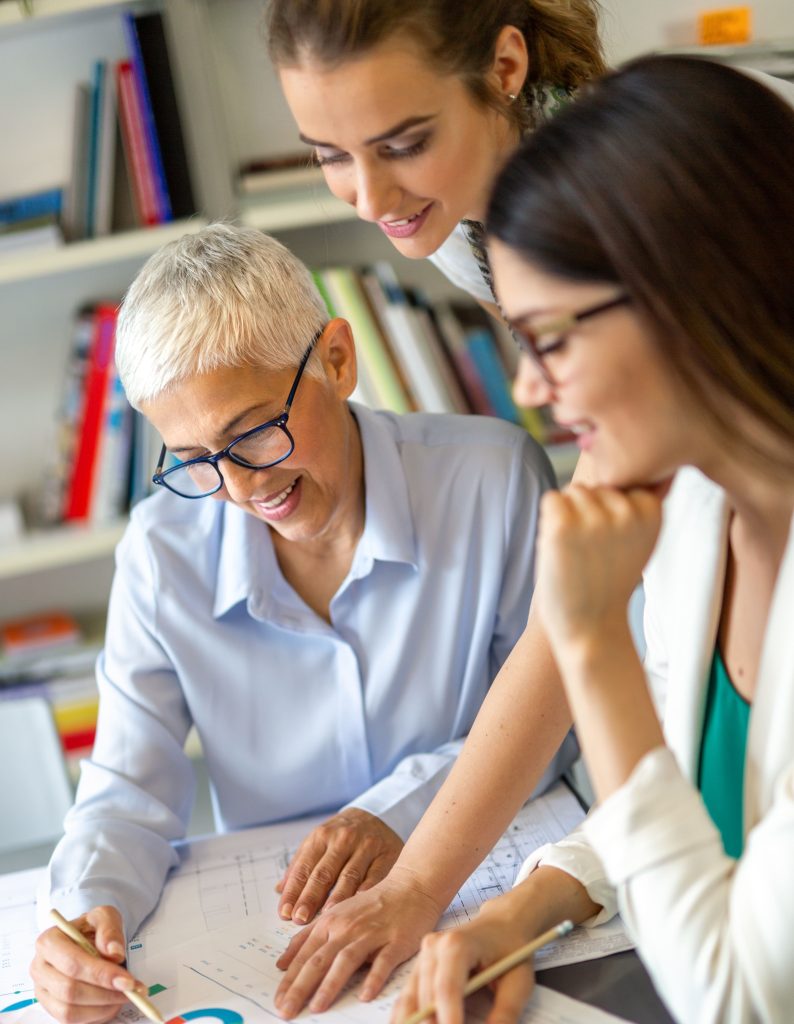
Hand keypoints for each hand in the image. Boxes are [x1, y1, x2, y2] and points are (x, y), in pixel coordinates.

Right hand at [30, 906, 145, 1023]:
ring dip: (102, 1007)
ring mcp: (43, 991)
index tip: (126, 980)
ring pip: (69, 1011)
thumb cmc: (93, 929)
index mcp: (49, 941)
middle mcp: (40, 968)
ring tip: (124, 996)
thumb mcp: (105, 917)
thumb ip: (110, 930)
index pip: (73, 963)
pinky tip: (112, 1003)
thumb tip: (114, 953)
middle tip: (131, 990)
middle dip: (105, 994)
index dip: (100, 975)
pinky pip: (72, 1021)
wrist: (88, 939)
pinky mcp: (50, 1007)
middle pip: (69, 991)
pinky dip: (96, 1015)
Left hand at [274, 868, 442, 1017]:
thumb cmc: (372, 904)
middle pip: (319, 959)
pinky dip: (373, 978)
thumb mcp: (336, 915)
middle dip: (300, 988)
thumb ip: (309, 936)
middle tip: (286, 1011)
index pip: (304, 955)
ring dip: (330, 984)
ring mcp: (372, 934)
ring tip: (316, 1007)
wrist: (410, 885)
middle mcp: (347, 927)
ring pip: (346, 960)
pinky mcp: (396, 940)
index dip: (289, 980)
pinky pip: (383, 961)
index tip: (277, 1001)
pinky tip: (364, 995)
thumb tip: (283, 962)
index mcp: (330, 922)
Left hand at [276, 808, 403, 923]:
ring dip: (336, 898)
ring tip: (326, 916)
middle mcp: (343, 839)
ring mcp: (366, 846)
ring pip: (349, 876)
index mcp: (322, 836)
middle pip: (324, 872)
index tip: (285, 912)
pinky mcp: (386, 855)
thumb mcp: (318, 842)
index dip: (294, 891)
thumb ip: (300, 865)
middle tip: (300, 918)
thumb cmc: (341, 835)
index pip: (304, 867)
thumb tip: (279, 890)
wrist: (377, 815)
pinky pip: (375, 876)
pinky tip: (358, 906)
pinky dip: (366, 892)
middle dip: (310, 896)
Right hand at [392, 894, 538, 1023]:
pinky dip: (408, 1018)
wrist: (501, 925)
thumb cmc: (510, 950)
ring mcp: (422, 956)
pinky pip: (406, 998)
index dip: (449, 1019)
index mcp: (458, 944)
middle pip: (427, 999)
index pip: (447, 988)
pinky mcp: (418, 967)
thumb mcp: (518, 982)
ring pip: (411, 1001)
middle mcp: (433, 947)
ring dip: (419, 1022)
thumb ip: (505, 1014)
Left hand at [536, 485, 662, 657]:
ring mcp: (594, 517)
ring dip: (567, 518)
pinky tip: (561, 550)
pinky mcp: (563, 525)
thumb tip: (661, 470)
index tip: (613, 545)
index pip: (619, 484)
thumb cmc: (610, 582)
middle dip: (586, 514)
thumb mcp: (641, 541)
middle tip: (591, 554)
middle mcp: (627, 510)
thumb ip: (643, 506)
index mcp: (652, 511)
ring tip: (577, 554)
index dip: (607, 513)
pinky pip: (551, 499)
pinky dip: (548, 521)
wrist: (591, 627)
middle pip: (592, 487)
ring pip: (572, 492)